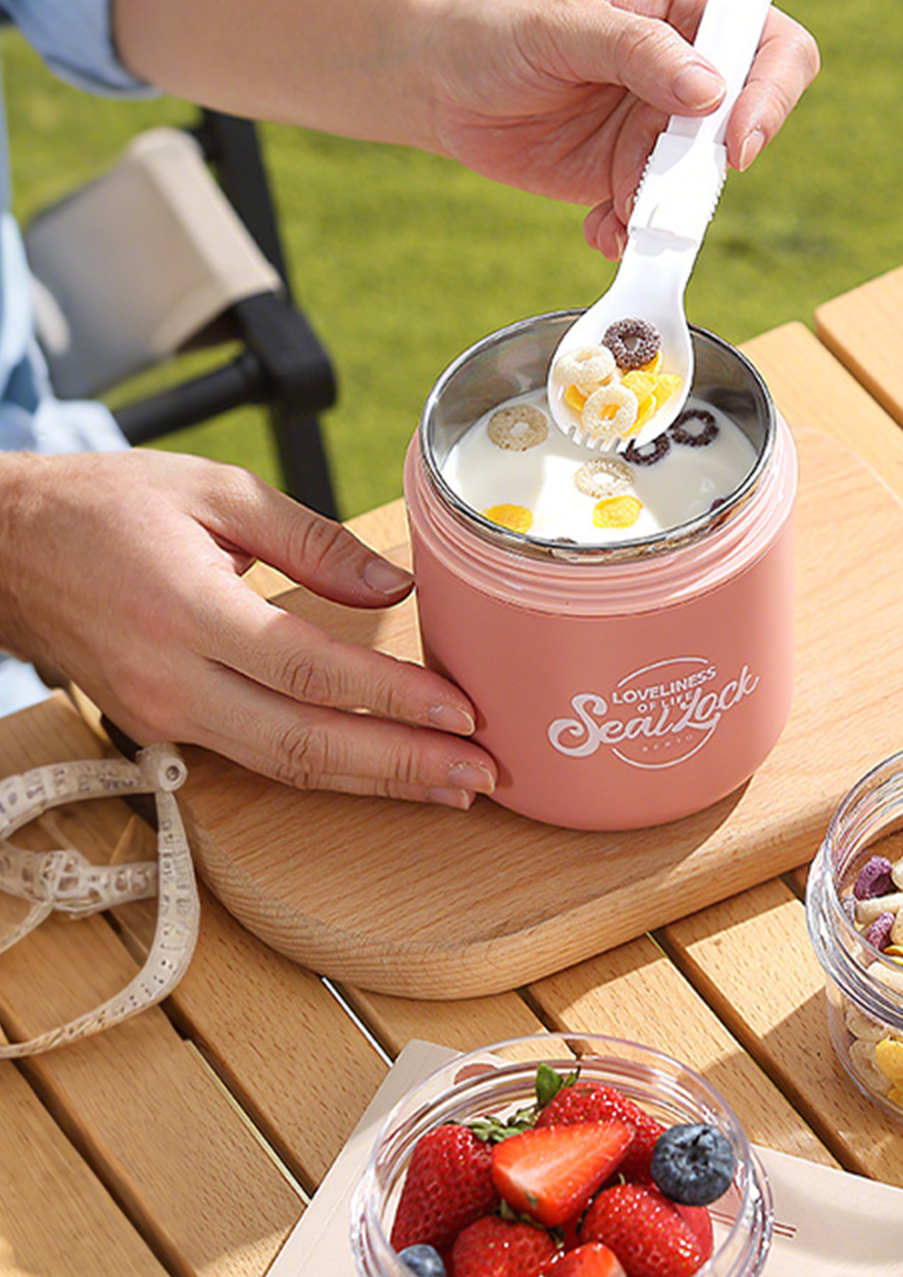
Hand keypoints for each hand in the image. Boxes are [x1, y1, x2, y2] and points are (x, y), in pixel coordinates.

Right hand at [0, 452, 497, 805]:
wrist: (2, 548)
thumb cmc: (105, 508)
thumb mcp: (214, 490)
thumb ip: (313, 540)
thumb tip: (393, 587)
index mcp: (188, 608)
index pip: (310, 669)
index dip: (392, 698)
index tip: (461, 711)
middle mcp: (174, 678)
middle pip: (305, 742)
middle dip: (403, 764)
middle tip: (481, 773)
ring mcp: (163, 715)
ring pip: (285, 767)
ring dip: (377, 783)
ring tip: (453, 786)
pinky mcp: (161, 731)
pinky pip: (259, 760)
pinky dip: (329, 772)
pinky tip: (384, 773)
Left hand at [419, 0, 819, 256]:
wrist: (439, 81)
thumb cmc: (498, 27)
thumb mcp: (563, 25)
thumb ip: (637, 51)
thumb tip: (710, 91)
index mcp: (685, 12)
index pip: (769, 45)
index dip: (769, 94)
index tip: (734, 140)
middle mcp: (684, 74)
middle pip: (746, 126)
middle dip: (712, 170)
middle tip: (666, 191)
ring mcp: (659, 132)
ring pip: (700, 186)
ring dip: (670, 212)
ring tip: (620, 214)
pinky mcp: (629, 179)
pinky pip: (655, 221)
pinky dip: (632, 236)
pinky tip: (598, 229)